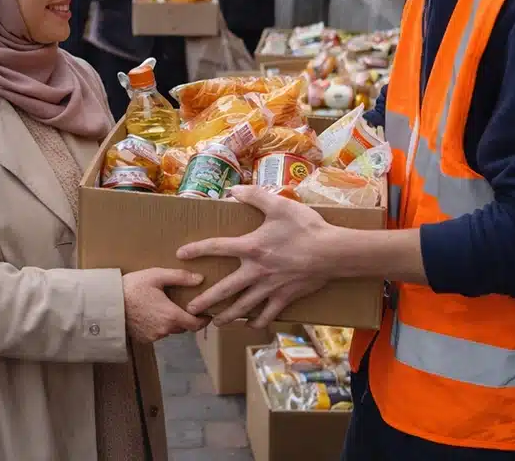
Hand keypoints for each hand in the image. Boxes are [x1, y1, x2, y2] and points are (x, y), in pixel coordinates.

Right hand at [122, 268, 210, 343]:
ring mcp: (153, 336)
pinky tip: (150, 313)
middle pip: (183, 327)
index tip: (207, 314)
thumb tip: (200, 279)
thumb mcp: (156, 275)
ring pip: (169, 330)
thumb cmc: (132, 287)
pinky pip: (157, 334)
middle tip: (182, 305)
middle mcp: (165, 330)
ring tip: (163, 307)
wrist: (107, 302)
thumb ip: (180, 277)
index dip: (203, 320)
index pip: (196, 325)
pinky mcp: (143, 339)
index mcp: (171, 315)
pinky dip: (157, 326)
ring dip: (170, 322)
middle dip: (185, 318)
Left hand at [176, 185, 336, 327]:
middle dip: (205, 301)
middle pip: (225, 289)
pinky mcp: (285, 298)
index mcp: (251, 247)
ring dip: (227, 317)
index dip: (196, 250)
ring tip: (215, 324)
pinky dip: (257, 322)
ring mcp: (270, 287)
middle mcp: (256, 271)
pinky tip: (250, 325)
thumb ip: (254, 196)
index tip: (180, 254)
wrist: (334, 252)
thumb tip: (232, 190)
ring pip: (244, 307)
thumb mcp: (279, 205)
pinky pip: (268, 314)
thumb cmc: (306, 227)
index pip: (216, 247)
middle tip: (190, 310)